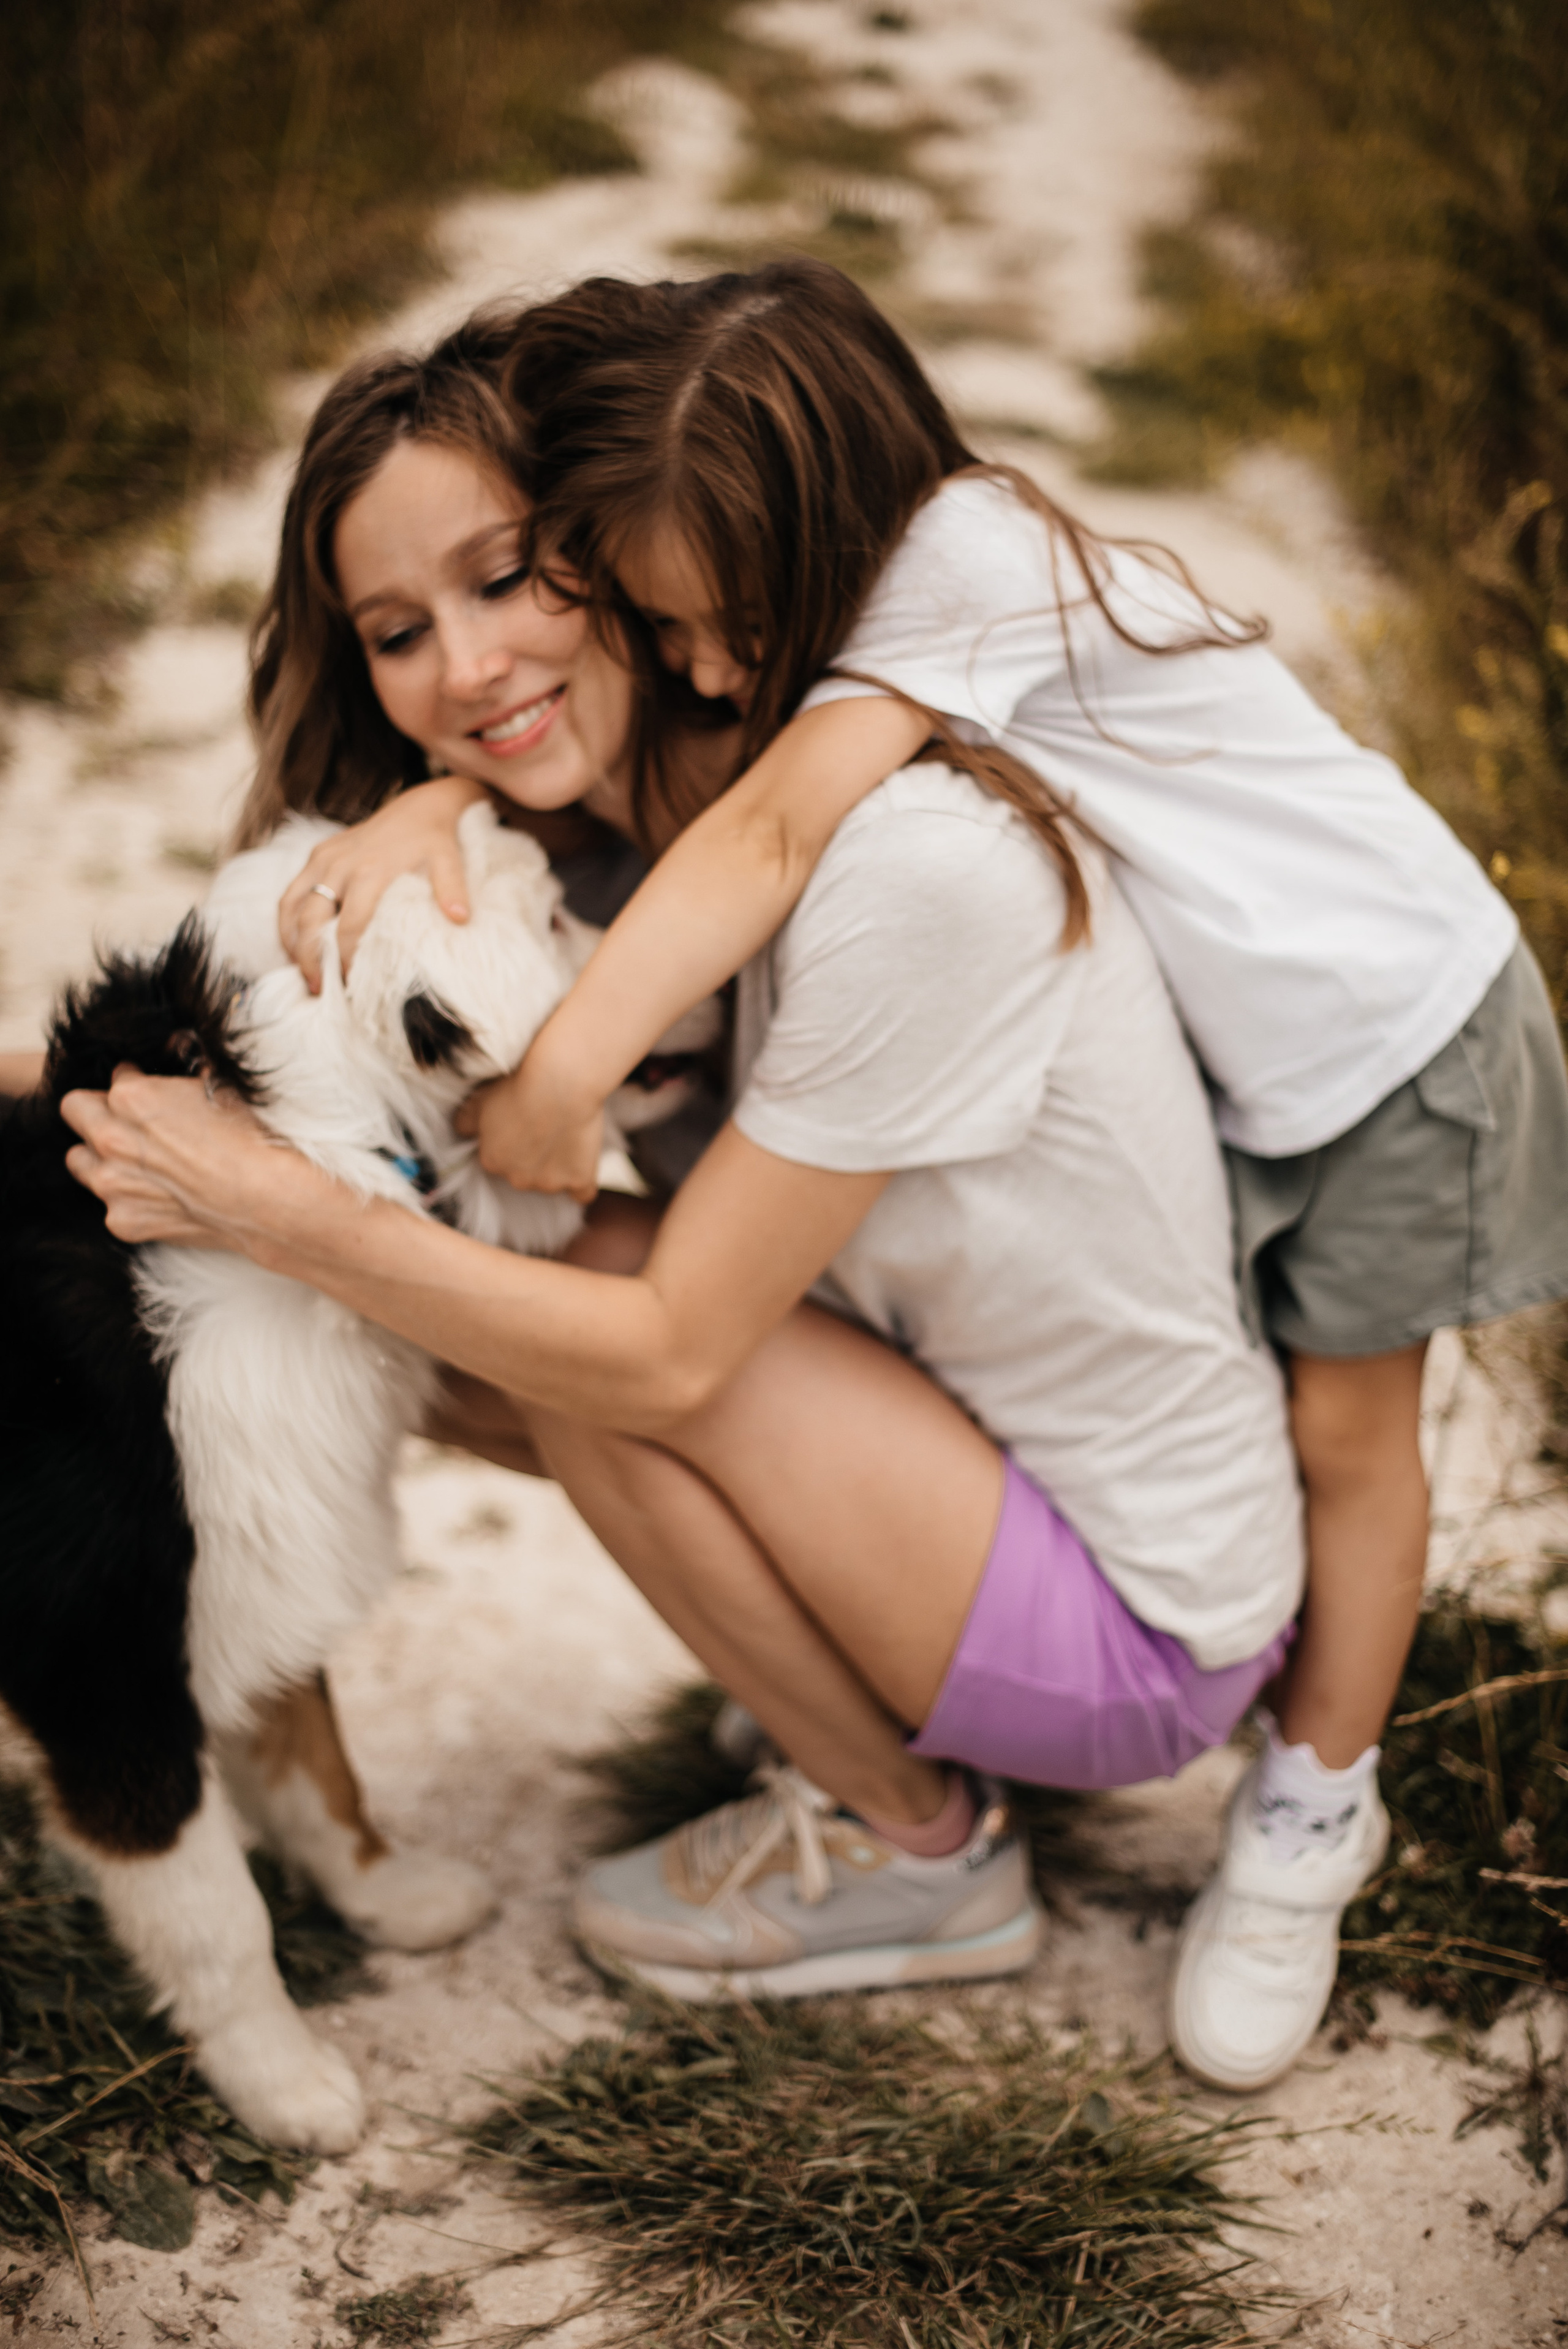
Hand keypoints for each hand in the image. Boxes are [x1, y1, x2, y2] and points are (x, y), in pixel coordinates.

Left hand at [60, 1067, 276, 1247]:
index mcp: (131, 1097)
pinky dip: (127, 1197)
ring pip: (79, 1160)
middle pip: (75, 1111)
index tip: (150, 1091)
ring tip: (138, 1160)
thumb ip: (190, 1062)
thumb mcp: (222, 1085)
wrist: (267, 1200)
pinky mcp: (122, 1220)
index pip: (112, 1079)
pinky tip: (161, 1195)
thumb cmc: (251, 1140)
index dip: (133, 1082)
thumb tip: (179, 1042)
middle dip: (98, 1111)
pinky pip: (107, 1203)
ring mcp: (111, 1184)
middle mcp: (110, 1139)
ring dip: (100, 1155)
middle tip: (131, 1122)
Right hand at [279, 776, 485, 992]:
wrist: (420, 807)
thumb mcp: (448, 861)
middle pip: (311, 920)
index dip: (345, 958)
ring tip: (302, 973)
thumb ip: (452, 889)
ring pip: (292, 906)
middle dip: (311, 957)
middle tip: (318, 988)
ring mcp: (324, 858)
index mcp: (370, 870)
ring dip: (292, 942)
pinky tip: (295, 944)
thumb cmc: (435, 840)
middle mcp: (340, 864)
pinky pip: (291, 892)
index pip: (349, 926)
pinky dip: (287, 921)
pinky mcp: (318, 854)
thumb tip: (460, 919)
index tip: (349, 984)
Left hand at [454, 1055, 604, 1202]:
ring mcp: (550, 1183)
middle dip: (532, 1159)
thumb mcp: (479, 1100)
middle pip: (524, 1175)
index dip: (511, 1143)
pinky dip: (581, 1182)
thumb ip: (465, 1121)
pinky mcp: (579, 1181)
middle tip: (543, 1128)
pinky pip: (582, 1193)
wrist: (560, 1083)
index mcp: (493, 1161)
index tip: (522, 1125)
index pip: (499, 1161)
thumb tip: (461, 1129)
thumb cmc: (519, 1087)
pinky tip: (581, 1167)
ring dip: (556, 1168)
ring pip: (551, 1183)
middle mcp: (518, 1179)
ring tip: (565, 1137)